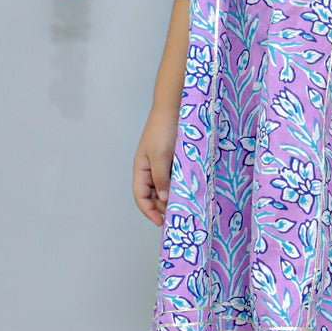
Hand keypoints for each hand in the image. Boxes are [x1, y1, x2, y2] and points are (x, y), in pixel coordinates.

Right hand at [133, 107, 178, 226]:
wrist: (175, 108)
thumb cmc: (163, 131)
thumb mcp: (160, 156)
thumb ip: (160, 178)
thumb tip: (162, 199)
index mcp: (141, 169)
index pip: (141, 196)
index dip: (149, 211)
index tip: (161, 222)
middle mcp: (150, 170)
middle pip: (153, 195)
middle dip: (163, 207)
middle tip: (178, 216)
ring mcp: (163, 165)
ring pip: (166, 188)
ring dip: (173, 198)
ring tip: (185, 207)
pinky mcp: (175, 160)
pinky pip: (176, 178)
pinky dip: (181, 187)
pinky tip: (190, 192)